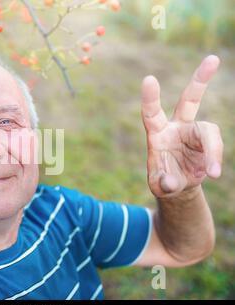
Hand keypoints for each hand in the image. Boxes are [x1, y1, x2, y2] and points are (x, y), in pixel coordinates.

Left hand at [141, 55, 223, 198]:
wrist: (178, 185)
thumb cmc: (163, 180)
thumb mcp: (159, 186)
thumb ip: (163, 183)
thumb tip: (171, 181)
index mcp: (157, 133)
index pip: (151, 113)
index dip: (150, 98)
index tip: (149, 79)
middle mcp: (176, 127)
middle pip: (189, 100)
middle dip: (201, 80)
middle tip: (213, 58)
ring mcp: (195, 132)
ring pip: (209, 131)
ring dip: (213, 151)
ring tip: (212, 173)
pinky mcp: (208, 141)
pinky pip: (216, 146)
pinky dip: (216, 160)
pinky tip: (212, 173)